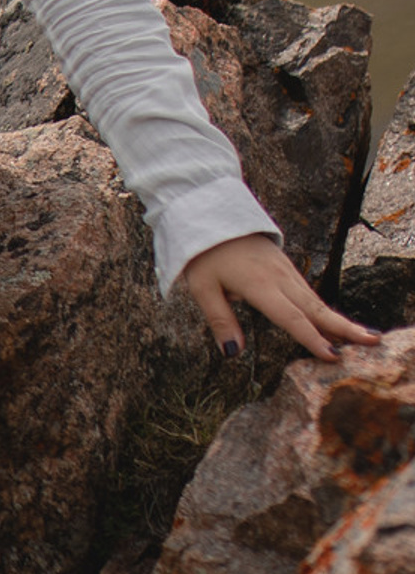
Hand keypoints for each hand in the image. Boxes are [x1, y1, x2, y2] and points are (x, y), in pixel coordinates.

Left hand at [180, 234, 378, 361]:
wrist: (212, 217)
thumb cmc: (204, 254)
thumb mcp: (201, 287)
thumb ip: (220, 319)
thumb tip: (232, 352)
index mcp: (259, 285)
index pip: (290, 317)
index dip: (311, 338)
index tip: (331, 356)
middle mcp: (279, 278)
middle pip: (315, 309)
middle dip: (344, 328)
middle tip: (373, 343)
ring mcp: (286, 271)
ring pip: (316, 300)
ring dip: (339, 320)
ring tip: (364, 338)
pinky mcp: (286, 268)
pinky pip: (309, 293)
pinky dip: (325, 310)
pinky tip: (336, 323)